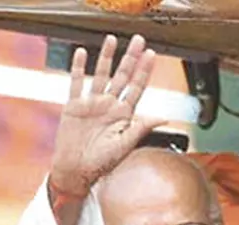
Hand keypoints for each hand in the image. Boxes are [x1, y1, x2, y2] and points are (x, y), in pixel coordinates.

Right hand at [50, 35, 165, 195]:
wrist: (76, 172)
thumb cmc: (101, 163)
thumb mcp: (125, 145)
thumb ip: (142, 128)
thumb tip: (164, 118)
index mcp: (123, 114)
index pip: (137, 87)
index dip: (144, 71)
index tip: (151, 54)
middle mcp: (109, 105)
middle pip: (122, 76)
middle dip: (130, 57)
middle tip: (138, 39)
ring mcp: (92, 104)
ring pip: (100, 74)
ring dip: (106, 57)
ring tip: (112, 39)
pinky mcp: (74, 106)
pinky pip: (76, 82)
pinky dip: (78, 67)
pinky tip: (81, 53)